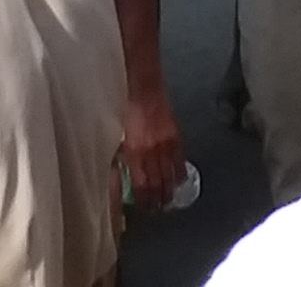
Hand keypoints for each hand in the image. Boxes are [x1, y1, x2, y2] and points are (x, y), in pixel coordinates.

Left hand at [118, 88, 184, 208]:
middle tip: (158, 208)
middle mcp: (151, 152)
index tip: (144, 206)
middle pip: (157, 184)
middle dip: (158, 199)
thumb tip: (123, 175)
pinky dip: (180, 175)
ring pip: (170, 177)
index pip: (141, 184)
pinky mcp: (176, 139)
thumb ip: (123, 157)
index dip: (144, 199)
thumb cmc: (128, 111)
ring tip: (168, 200)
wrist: (145, 91)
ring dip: (169, 191)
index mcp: (134, 152)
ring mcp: (166, 147)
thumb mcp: (120, 136)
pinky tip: (179, 182)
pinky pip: (180, 163)